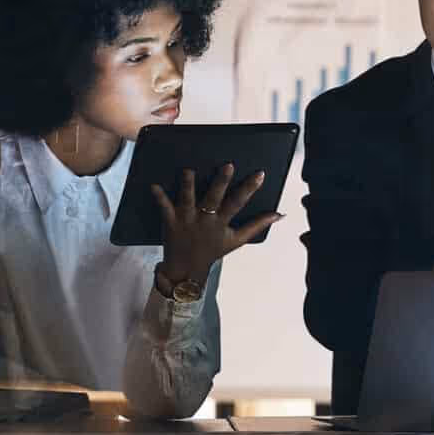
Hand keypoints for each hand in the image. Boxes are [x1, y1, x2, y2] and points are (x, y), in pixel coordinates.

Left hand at [152, 163, 281, 288]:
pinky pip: (164, 208)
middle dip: (221, 183)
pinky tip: (154, 185)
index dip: (249, 189)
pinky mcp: (171, 222)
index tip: (259, 174)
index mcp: (221, 223)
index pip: (239, 203)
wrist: (186, 269)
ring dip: (187, 186)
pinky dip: (159, 197)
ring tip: (188, 170)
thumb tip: (279, 214)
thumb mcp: (237, 240)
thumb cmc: (213, 251)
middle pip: (214, 199)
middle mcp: (205, 220)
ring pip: (188, 200)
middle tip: (228, 165)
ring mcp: (187, 220)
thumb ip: (258, 225)